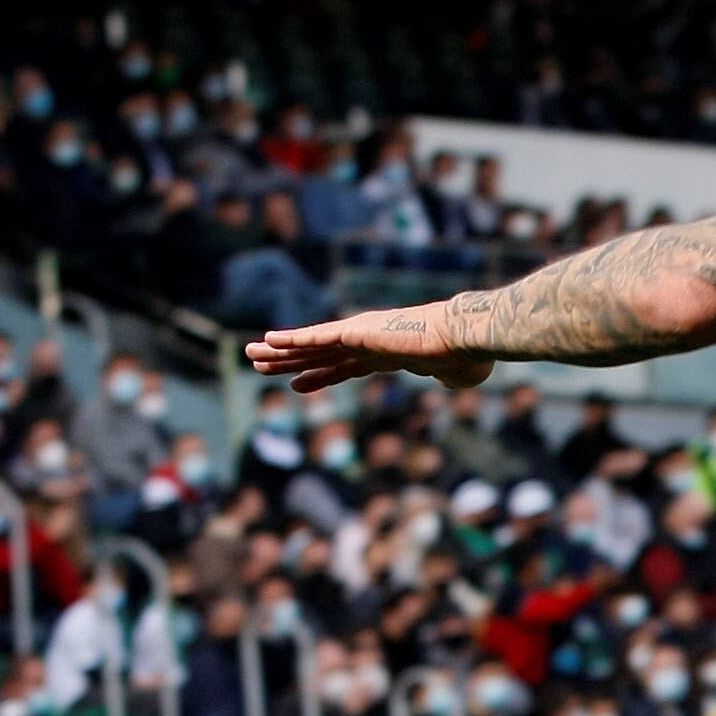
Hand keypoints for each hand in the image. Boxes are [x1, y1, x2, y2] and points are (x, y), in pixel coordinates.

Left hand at [244, 303, 495, 395]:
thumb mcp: (457, 372)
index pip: (342, 367)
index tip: (295, 383)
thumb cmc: (465, 354)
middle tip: (258, 363)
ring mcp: (359, 335)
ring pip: (310, 346)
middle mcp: (366, 341)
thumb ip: (450, 375)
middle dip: (288, 361)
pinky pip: (317, 338)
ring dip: (279, 351)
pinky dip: (292, 340)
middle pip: (318, 354)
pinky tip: (268, 341)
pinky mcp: (355, 332)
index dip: (317, 376)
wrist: (463, 339)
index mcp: (384, 353)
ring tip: (250, 354)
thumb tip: (459, 378)